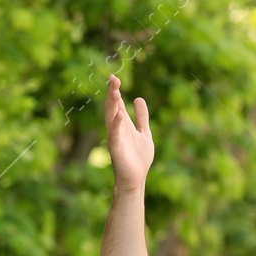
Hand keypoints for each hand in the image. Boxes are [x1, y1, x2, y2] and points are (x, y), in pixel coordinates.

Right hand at [105, 74, 152, 192]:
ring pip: (111, 118)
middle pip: (112, 108)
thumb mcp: (144, 132)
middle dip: (112, 93)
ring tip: (115, 91)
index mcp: (123, 124)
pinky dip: (116, 124)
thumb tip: (139, 98)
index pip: (117, 103)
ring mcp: (115, 138)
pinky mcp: (116, 149)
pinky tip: (119, 114)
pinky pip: (115, 135)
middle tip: (113, 79)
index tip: (114, 77)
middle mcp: (117, 129)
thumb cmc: (138, 157)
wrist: (136, 178)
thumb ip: (142, 117)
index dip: (115, 90)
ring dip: (112, 105)